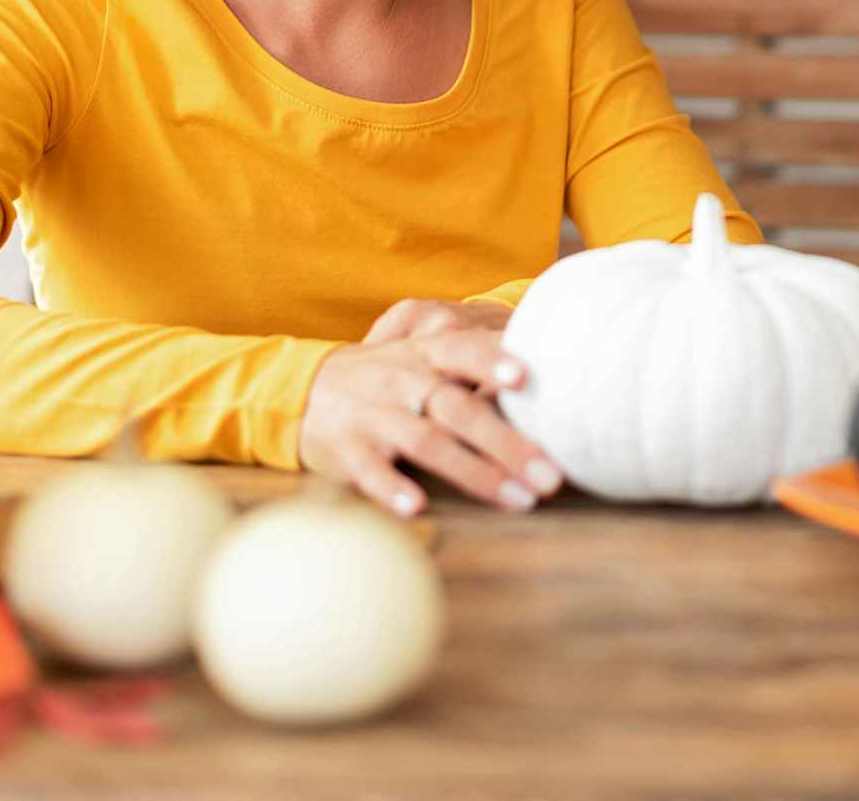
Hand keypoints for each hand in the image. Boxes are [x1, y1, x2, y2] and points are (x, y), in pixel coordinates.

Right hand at [299, 305, 559, 516]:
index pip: (465, 350)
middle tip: (552, 477)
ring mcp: (375, 414)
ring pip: (427, 442)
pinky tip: (418, 508)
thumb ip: (477, 357)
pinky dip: (393, 489)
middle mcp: (403, 379)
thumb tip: (555, 369)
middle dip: (508, 443)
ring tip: (518, 501)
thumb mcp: (426, 354)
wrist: (304, 388)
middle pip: (460, 408)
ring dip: (475, 473)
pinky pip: (371, 471)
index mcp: (427, 353)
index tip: (527, 378)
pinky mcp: (348, 449)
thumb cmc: (390, 374)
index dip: (494, 361)